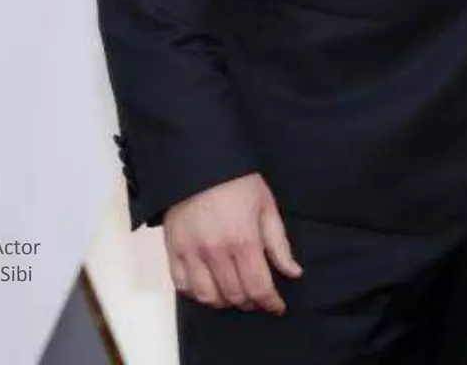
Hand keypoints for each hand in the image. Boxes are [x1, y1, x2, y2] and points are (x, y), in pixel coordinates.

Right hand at [163, 172, 301, 313]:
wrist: (198, 161)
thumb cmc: (235, 180)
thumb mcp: (266, 206)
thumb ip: (279, 244)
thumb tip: (293, 272)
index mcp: (243, 240)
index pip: (258, 287)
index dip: (270, 302)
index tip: (277, 306)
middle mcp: (215, 252)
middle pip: (235, 295)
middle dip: (251, 302)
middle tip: (258, 297)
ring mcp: (191, 253)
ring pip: (208, 297)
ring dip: (224, 301)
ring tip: (234, 294)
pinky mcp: (173, 250)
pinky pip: (182, 286)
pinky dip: (196, 293)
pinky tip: (208, 286)